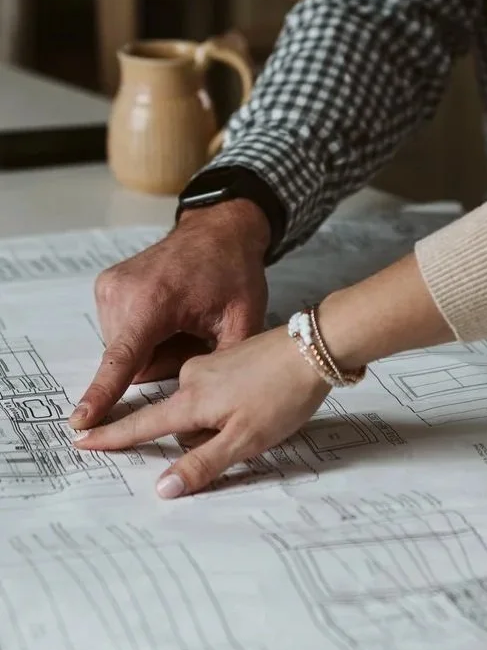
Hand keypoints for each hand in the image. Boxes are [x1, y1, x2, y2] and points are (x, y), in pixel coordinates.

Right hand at [72, 325, 329, 498]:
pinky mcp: (233, 355)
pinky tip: (266, 397)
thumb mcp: (246, 439)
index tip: (81, 440)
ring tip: (265, 412)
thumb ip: (203, 464)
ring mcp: (214, 362)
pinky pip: (219, 388)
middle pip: (180, 419)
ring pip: (201, 404)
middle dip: (201, 437)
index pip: (143, 424)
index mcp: (191, 399)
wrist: (320, 343)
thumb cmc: (284, 393)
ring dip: (222, 419)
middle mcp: (194, 377)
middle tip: (250, 430)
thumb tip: (161, 489)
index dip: (113, 437)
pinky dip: (234, 400)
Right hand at [74, 200, 271, 430]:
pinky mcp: (106, 286)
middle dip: (164, 360)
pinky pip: (121, 331)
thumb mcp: (243, 319)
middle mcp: (121, 293)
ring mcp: (109, 287)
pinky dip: (146, 332)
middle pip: (131, 361)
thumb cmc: (234, 271)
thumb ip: (220, 364)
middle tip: (196, 334)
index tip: (80, 421)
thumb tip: (204, 403)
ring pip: (125, 349)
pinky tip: (170, 313)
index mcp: (153, 302)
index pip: (122, 359)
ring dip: (154, 347)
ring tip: (184, 320)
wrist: (220, 229)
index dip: (102, 393)